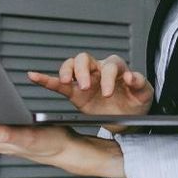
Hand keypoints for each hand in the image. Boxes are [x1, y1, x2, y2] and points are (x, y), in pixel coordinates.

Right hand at [27, 52, 153, 132]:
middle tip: (86, 87)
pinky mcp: (75, 92)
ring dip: (67, 72)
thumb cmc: (136, 103)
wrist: (128, 118)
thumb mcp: (144, 94)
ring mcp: (85, 80)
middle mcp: (99, 70)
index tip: (108, 93)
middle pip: (85, 59)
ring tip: (67, 83)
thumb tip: (130, 76)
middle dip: (84, 71)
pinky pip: (58, 83)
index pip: (109, 65)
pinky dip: (45, 79)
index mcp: (116, 69)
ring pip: (71, 65)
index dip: (108, 77)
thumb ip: (140, 84)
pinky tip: (33, 76)